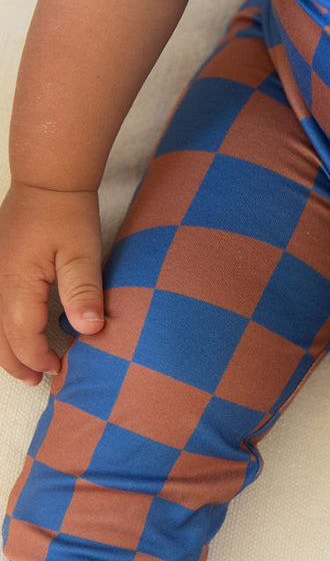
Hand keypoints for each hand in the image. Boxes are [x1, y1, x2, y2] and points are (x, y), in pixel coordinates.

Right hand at [0, 182, 104, 384]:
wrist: (48, 179)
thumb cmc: (67, 213)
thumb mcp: (82, 253)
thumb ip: (84, 292)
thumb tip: (89, 329)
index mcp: (16, 284)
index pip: (21, 337)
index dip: (39, 358)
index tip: (60, 369)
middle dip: (16, 363)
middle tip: (37, 381)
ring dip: (6, 348)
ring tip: (24, 366)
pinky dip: (3, 327)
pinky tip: (14, 332)